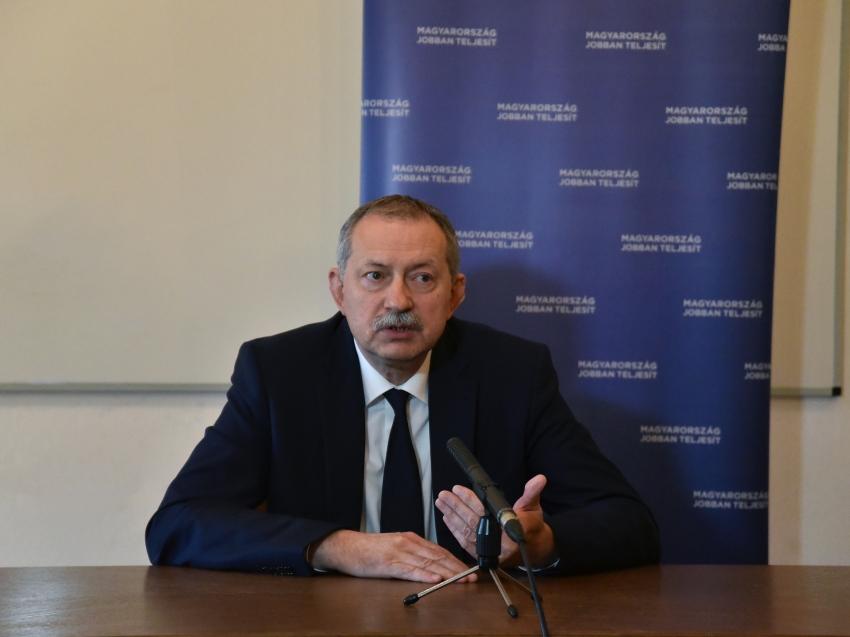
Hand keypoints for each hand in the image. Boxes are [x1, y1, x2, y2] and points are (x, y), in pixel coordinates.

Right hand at [309, 529, 477, 582]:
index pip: (439, 551)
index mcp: (411, 539)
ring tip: (461, 580)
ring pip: (427, 564)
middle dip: (457, 568)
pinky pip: (409, 570)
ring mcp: (397, 553)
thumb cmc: (369, 550)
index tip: (469, 571)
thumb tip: (431, 566)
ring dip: (446, 574)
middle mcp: (407, 543)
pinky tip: (435, 581)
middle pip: (437, 557)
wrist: (345, 546)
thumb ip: (412, 554)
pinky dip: (424, 576)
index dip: (456, 562)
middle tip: (472, 578)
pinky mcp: (387, 563)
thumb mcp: (394, 547)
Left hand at [435, 474, 557, 568]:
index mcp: (511, 529)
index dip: (470, 499)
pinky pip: (466, 543)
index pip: (486, 511)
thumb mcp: (533, 506)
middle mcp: (500, 543)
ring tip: (441, 503)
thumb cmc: (532, 524)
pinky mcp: (485, 557)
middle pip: (473, 522)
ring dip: (452, 517)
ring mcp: (491, 552)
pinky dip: (455, 530)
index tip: (458, 488)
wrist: (535, 550)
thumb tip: (539, 478)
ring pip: (467, 532)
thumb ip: (532, 492)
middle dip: (456, 507)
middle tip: (444, 495)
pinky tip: (447, 519)